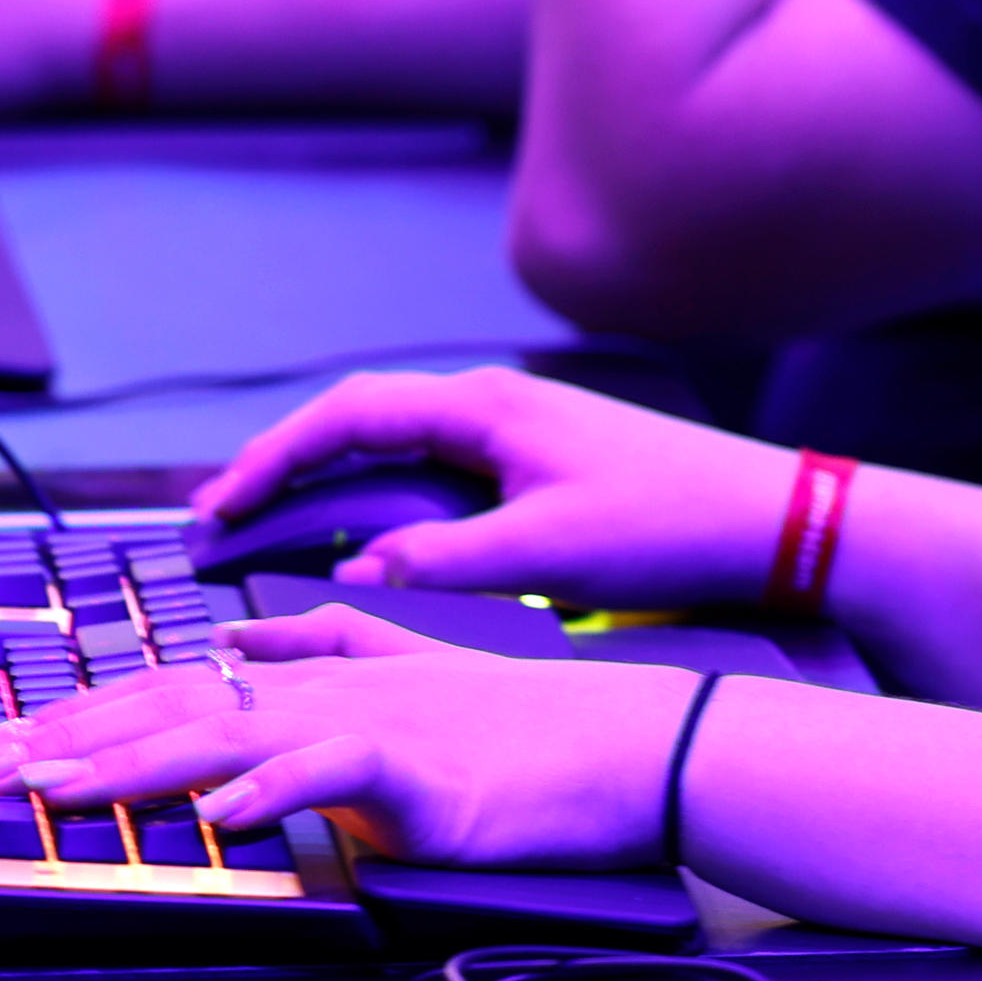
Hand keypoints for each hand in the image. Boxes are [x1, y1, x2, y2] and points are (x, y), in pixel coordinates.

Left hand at [0, 603, 707, 865]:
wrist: (624, 743)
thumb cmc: (523, 726)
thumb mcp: (405, 670)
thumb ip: (319, 642)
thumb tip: (234, 638)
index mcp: (314, 675)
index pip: (173, 688)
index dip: (83, 714)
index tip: (5, 746)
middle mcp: (325, 691)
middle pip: (174, 706)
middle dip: (70, 739)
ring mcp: (370, 725)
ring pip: (230, 734)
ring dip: (134, 763)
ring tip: (58, 790)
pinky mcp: (418, 771)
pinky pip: (331, 774)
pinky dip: (270, 793)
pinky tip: (217, 816)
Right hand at [189, 364, 799, 612]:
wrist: (769, 520)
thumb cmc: (670, 524)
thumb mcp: (548, 553)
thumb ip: (444, 563)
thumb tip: (357, 575)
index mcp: (485, 406)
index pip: (349, 415)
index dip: (272, 458)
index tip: (217, 506)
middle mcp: (490, 405)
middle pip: (357, 424)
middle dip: (280, 469)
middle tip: (213, 524)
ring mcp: (511, 433)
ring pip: (391, 451)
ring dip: (325, 488)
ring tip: (260, 534)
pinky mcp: (532, 467)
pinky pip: (429, 476)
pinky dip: (376, 504)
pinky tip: (355, 547)